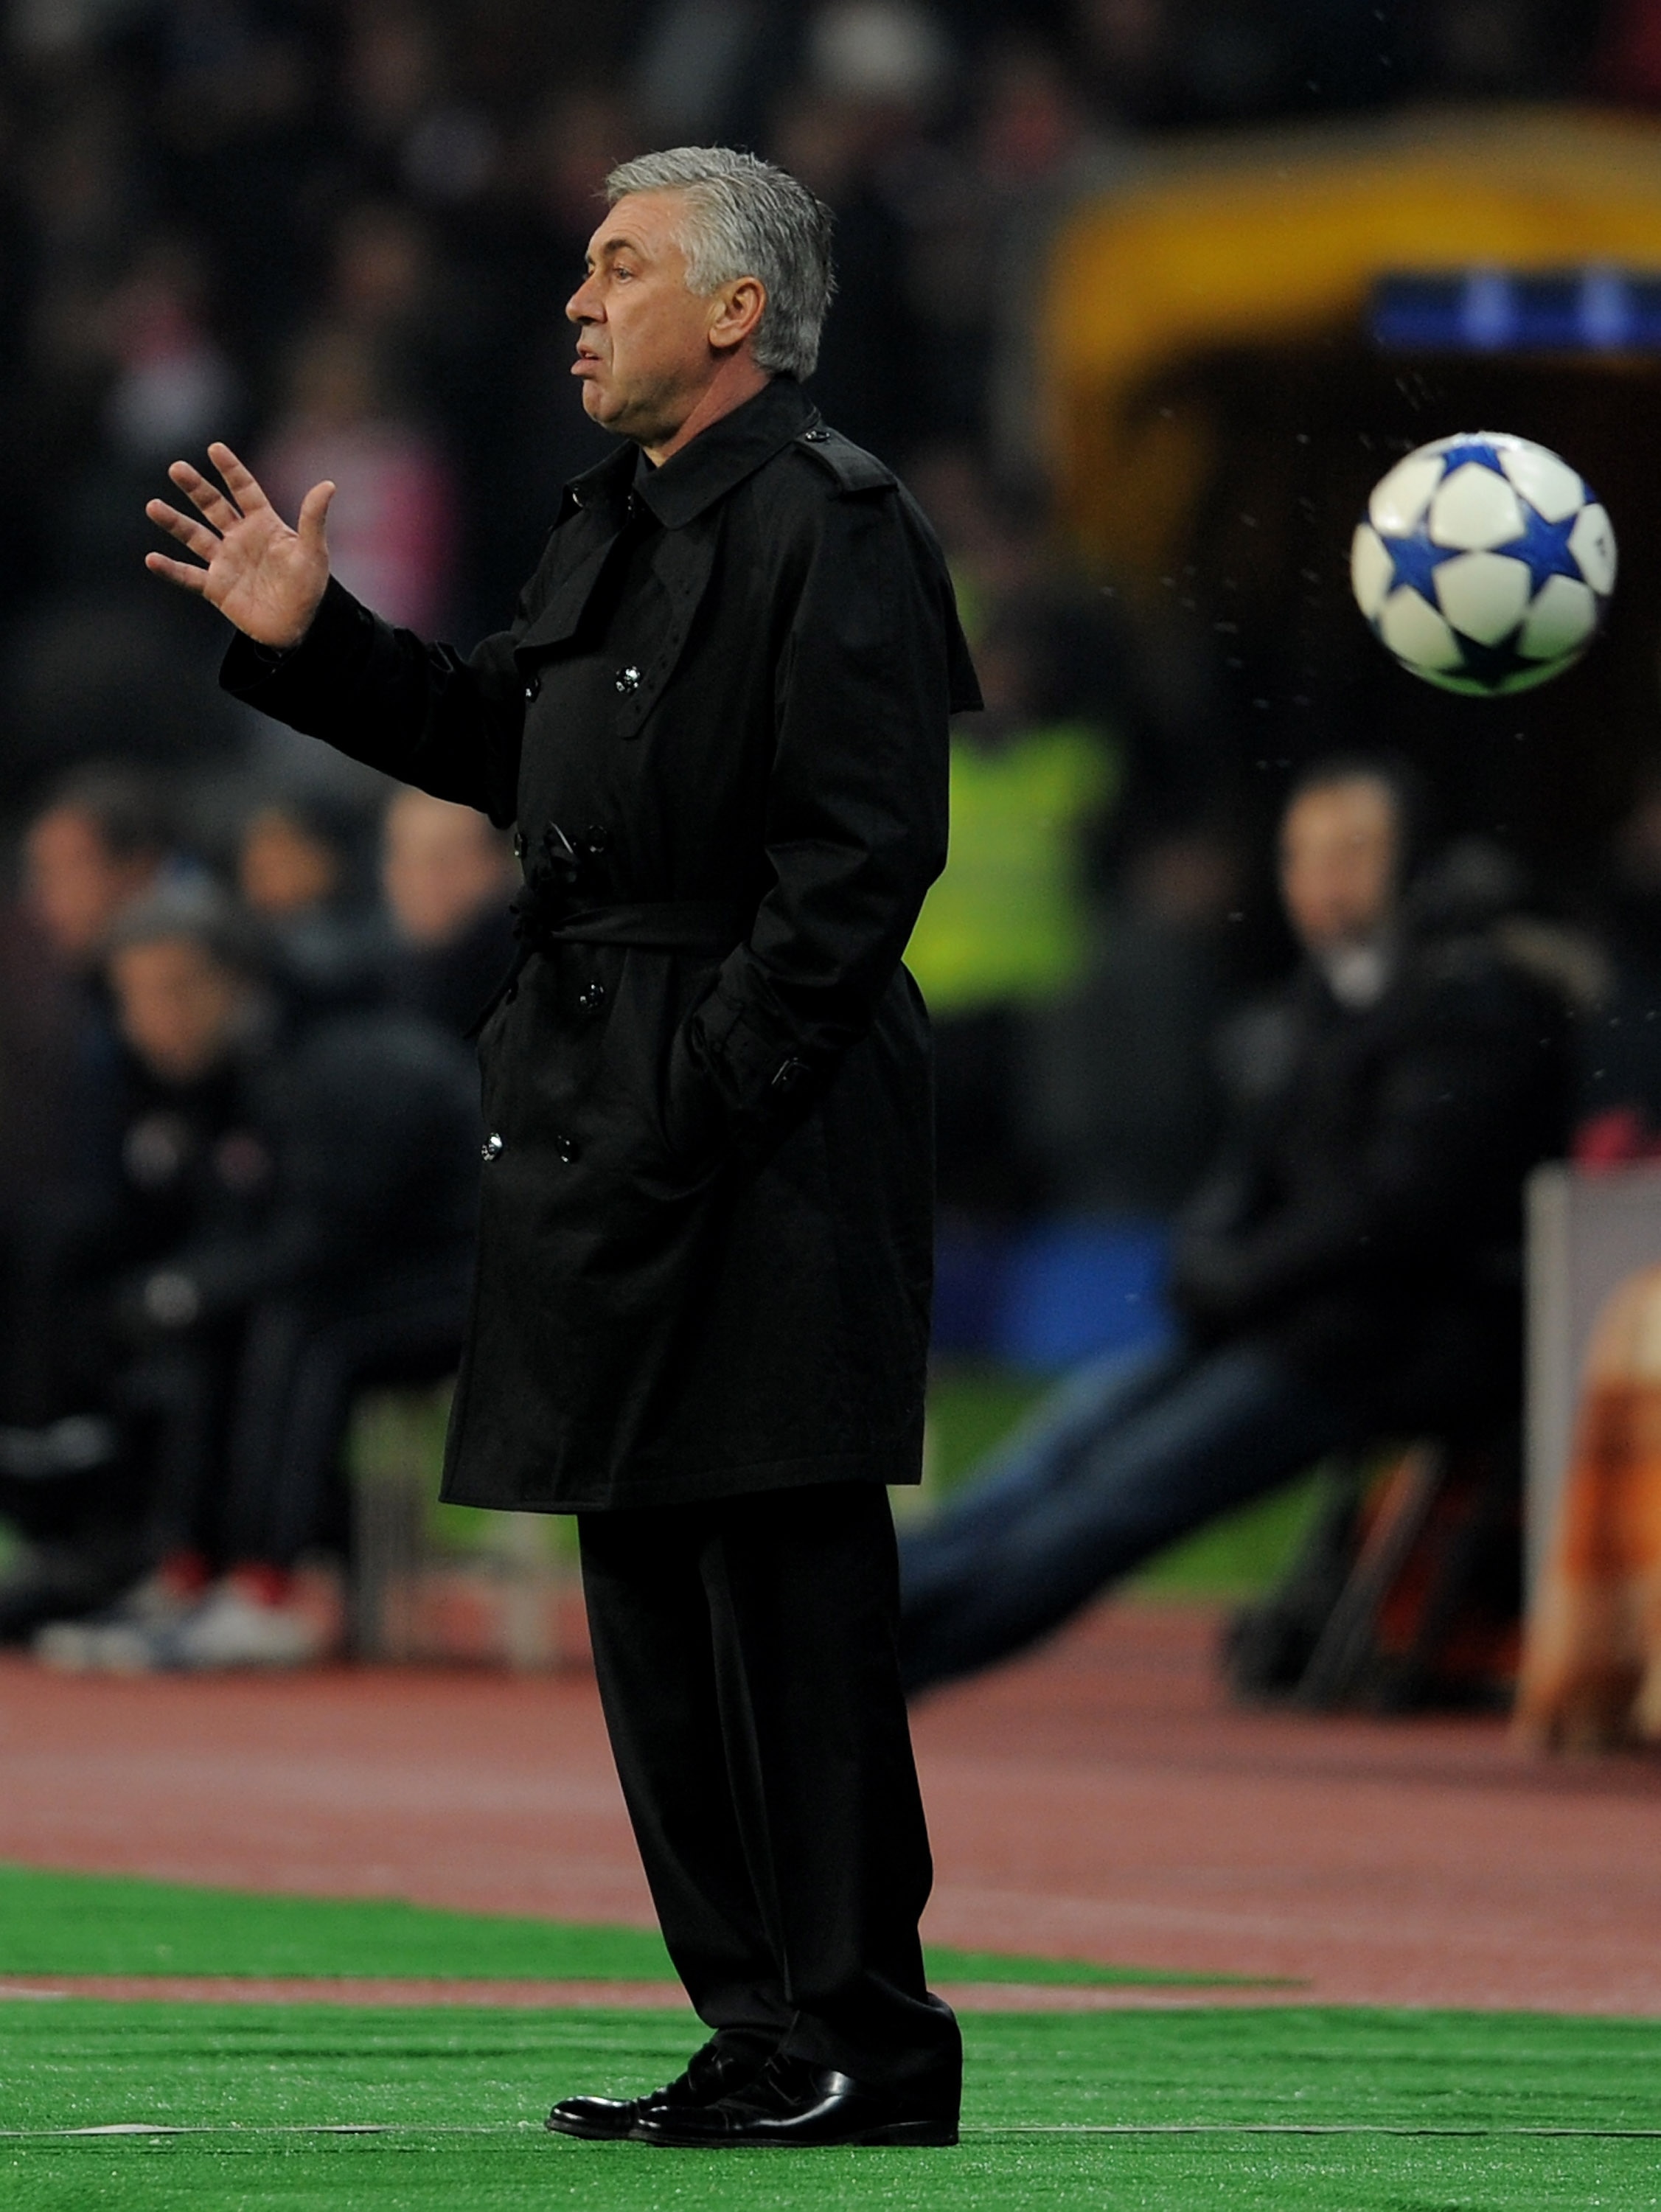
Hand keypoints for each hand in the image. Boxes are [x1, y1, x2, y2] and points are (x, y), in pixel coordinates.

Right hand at [144, 442, 333, 648]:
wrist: (298, 628)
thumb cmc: (309, 588)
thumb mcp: (313, 552)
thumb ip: (314, 519)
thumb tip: (328, 485)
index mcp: (263, 524)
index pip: (244, 490)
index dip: (231, 469)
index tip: (214, 448)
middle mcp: (240, 538)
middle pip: (213, 506)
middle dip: (195, 487)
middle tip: (176, 468)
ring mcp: (225, 562)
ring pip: (194, 536)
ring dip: (174, 522)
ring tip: (153, 506)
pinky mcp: (216, 588)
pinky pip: (188, 576)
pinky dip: (170, 569)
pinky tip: (152, 559)